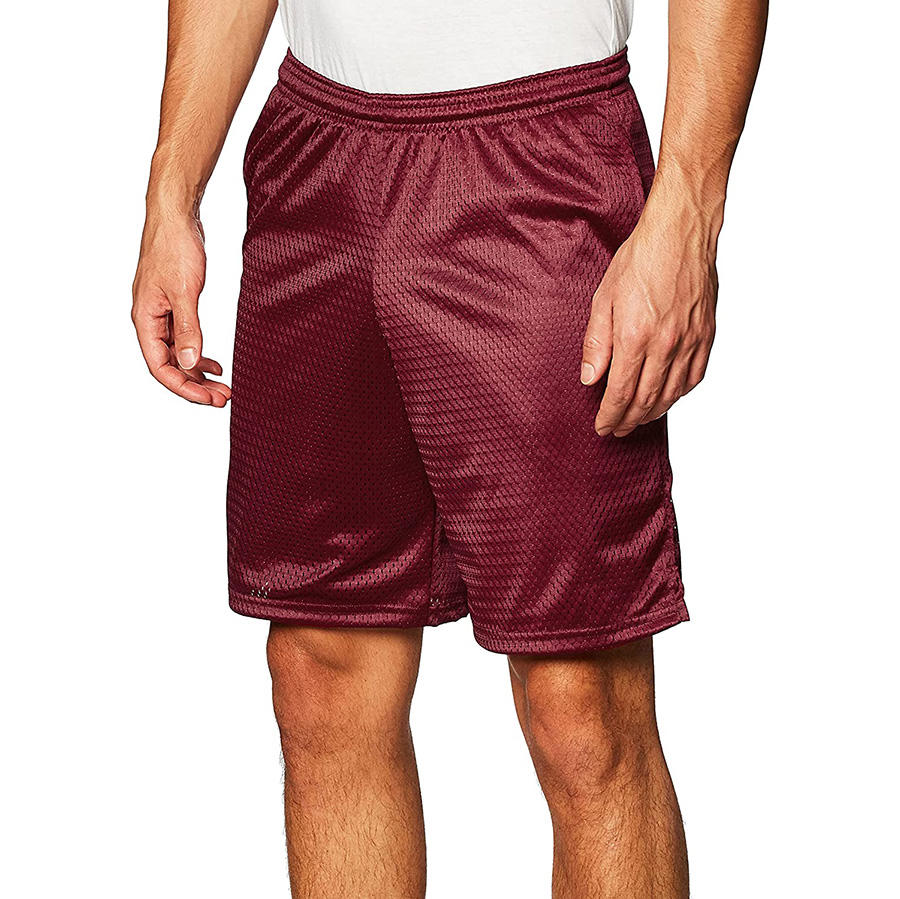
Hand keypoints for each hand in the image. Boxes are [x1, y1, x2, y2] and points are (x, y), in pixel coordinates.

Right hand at [131, 211, 230, 406]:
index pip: (160, 367)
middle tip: (223, 398)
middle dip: (195, 385)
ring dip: (198, 372)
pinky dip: (199, 353)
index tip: (209, 400)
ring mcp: (161, 314)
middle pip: (170, 365)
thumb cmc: (175, 247)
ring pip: (178, 354)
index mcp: (145, 320)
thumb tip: (191, 362)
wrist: (176, 215)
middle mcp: (149, 320)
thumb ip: (189, 328)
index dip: (183, 388)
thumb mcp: (185, 291)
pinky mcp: (174, 305)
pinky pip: (183, 339)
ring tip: (222, 386)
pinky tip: (214, 364)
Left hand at [580, 193, 717, 436]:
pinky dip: (680, 394)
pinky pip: (695, 377)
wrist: (682, 232)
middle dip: (628, 421)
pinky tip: (669, 398)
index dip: (610, 417)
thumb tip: (590, 378)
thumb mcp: (604, 297)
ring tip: (638, 420)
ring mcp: (690, 341)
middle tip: (617, 431)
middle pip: (646, 400)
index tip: (602, 428)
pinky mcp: (707, 335)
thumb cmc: (641, 258)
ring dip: (653, 413)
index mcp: (636, 336)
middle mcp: (666, 345)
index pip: (620, 393)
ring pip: (672, 394)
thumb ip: (597, 342)